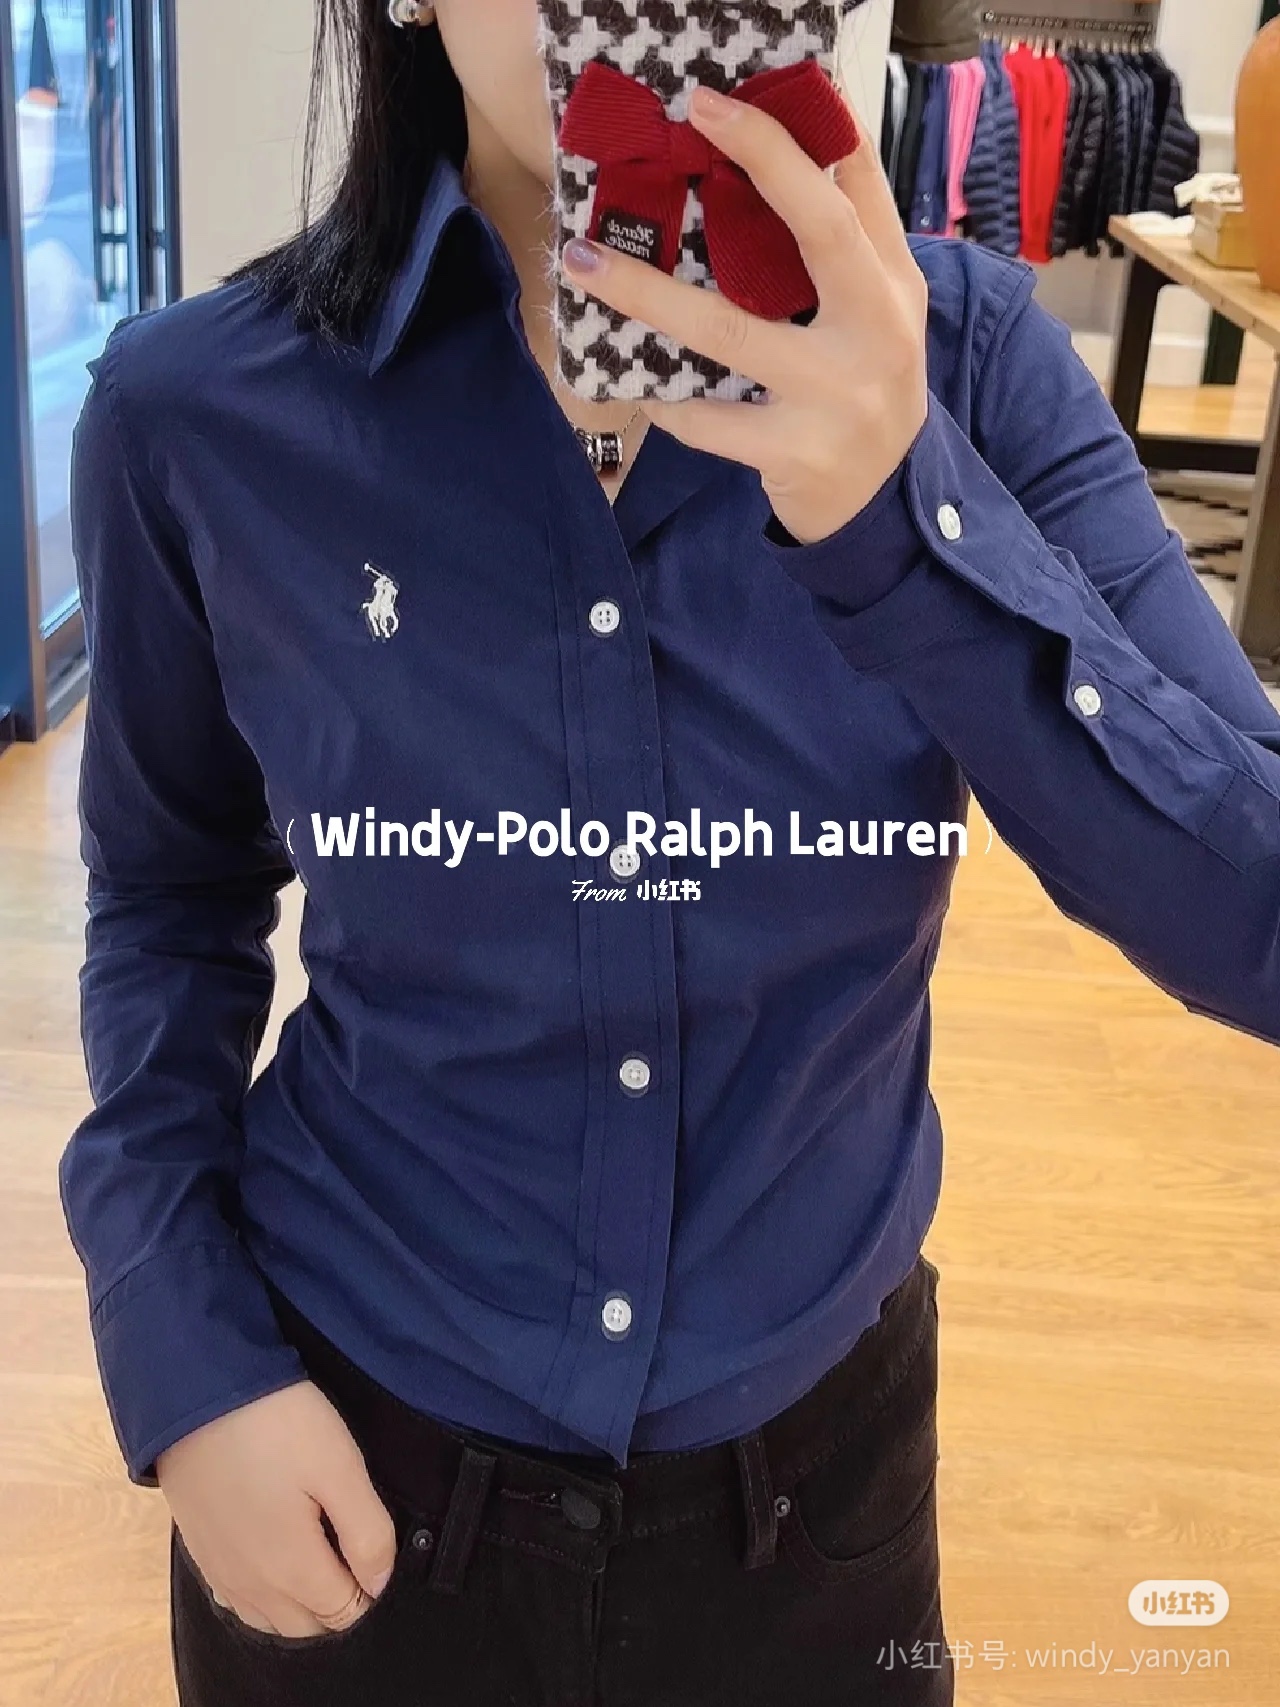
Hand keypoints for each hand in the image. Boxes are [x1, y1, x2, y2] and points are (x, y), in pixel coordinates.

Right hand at [157, 1379, 397, 1637]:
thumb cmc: (278, 1425)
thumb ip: (366, 1532)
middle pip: (308, 1626)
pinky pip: (239, 1600)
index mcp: (292, 1571)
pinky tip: (275, 1559)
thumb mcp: (339, 1467)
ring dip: (301, 1604)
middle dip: (338, 1604)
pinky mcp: (200, 1552)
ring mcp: (221, 1573)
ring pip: (271, 1620)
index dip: (371, 1589)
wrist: (196, 1393)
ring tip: (320, 1553)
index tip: (375, 1548)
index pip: (346, 1613)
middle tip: (353, 1549)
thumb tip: (380, 1583)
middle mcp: (252, 1588)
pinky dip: (265, 1595)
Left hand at [560, 82, 928, 545]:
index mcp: (895, 287)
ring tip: (586, 260)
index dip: (800, 137)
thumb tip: (776, 160)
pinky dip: (666, 400)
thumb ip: (844, 249)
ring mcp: (837, 395)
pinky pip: (708, 419)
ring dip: (648, 294)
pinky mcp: (796, 451)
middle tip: (693, 116)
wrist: (881, 503)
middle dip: (761, 161)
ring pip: (730, 333)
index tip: (727, 99)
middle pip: (820, 231)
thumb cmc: (861, 389)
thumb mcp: (876, 316)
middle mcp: (878, 332)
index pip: (859, 191)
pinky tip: (635, 384)